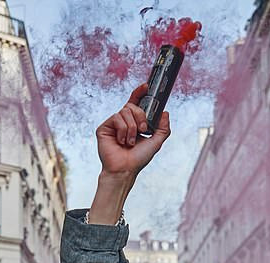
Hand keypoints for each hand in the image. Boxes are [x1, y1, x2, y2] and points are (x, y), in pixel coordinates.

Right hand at [88, 85, 170, 224]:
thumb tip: (165, 112)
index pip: (136, 103)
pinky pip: (116, 118)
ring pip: (125, 112)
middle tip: (143, 130)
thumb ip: (164, 128)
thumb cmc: (139, 158)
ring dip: (132, 128)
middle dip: (140, 117)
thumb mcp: (156, 142)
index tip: (146, 86)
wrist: (125, 169)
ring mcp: (113, 124)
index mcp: (134, 122)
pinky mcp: (104, 127)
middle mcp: (123, 121)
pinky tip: (122, 141)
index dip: (140, 93)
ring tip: (130, 142)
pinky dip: (123, 130)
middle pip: (132, 106)